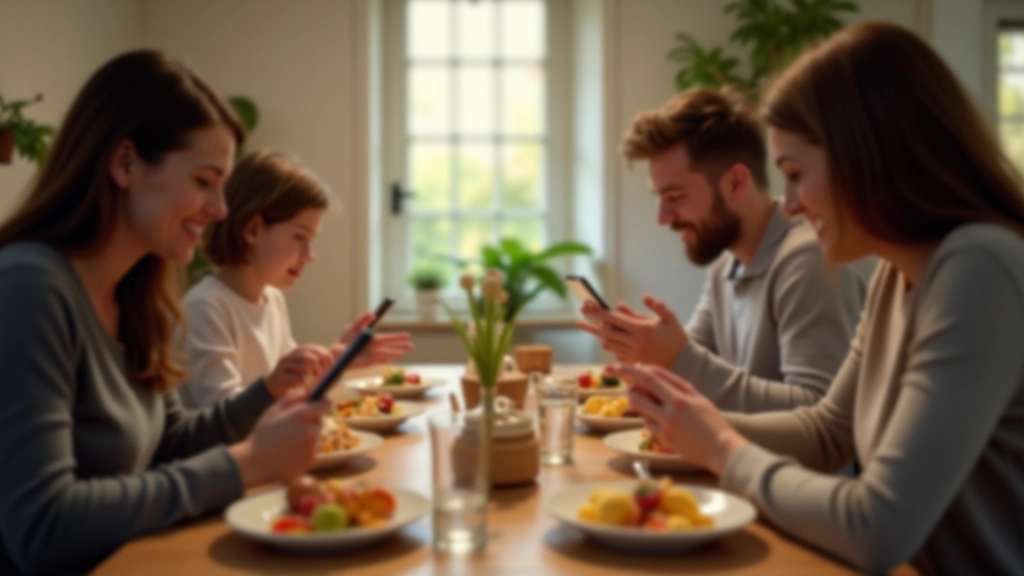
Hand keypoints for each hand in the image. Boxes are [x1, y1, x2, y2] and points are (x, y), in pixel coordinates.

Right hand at [229, 389, 328, 486]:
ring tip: (289, 441)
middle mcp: (310, 430)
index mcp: (301, 415)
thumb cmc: (261, 435)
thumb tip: (307, 392)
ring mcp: (312, 447)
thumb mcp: (272, 410)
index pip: (325, 404)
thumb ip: (292, 398)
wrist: (255, 463)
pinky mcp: (311, 460)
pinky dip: (306, 449)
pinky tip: (290, 452)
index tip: (320, 404)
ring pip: (317, 436)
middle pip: (320, 421)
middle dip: (311, 421)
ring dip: (309, 435)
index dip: (322, 403)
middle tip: (294, 427)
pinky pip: (313, 450)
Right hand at [265, 344, 333, 397]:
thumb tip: (337, 364)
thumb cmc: (295, 375)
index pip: (315, 349)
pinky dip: (302, 382)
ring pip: (303, 368)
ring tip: (309, 379)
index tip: (331, 367)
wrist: (274, 385)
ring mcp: (283, 365)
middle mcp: (290, 355)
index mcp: (298, 350)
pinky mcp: (280, 376)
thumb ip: (319, 363)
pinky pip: (296, 378)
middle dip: (318, 367)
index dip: (326, 358)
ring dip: (310, 375)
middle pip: (310, 357)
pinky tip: (302, 383)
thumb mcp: (307, 366)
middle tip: (320, 376)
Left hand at [332, 312, 413, 367]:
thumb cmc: (345, 340)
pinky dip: (383, 360)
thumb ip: (363, 320)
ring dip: (394, 354)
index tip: (408, 335)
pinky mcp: (368, 363)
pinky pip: (378, 361)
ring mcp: (372, 356)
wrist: (337, 353)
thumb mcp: (353, 327)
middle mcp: (375, 348)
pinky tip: (388, 361)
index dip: (398, 337)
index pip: (388, 337)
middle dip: (401, 346)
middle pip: (390, 346)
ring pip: (386, 354)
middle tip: (411, 346)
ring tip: (403, 355)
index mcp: (373, 339)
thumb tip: (372, 314)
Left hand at [574, 295, 687, 366]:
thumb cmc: (675, 335)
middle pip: (606, 332)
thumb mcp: (669, 317)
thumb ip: (657, 306)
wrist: (683, 361)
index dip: (599, 312)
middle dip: (591, 322)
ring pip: (608, 343)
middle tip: (581, 311)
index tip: (587, 306)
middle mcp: (636, 344)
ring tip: (585, 323)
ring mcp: (633, 356)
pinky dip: (608, 342)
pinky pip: (614, 352)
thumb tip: (644, 296)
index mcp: (644, 330)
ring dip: (596, 333)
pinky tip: (603, 334)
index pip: (616, 319)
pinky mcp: (632, 364)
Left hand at [614, 363, 747, 475]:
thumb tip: (650, 372)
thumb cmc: (711, 420)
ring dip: (635, 401)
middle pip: (638, 392)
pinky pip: (646, 423)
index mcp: (681, 396)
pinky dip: (647, 417)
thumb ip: (675, 384)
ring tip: (640, 399)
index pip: (650, 377)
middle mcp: (671, 410)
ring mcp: (666, 425)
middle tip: (626, 384)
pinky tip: (656, 417)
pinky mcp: (664, 439)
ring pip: (639, 408)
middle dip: (627, 385)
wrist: (721, 448)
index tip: (624, 367)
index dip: (633, 370)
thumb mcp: (697, 397)